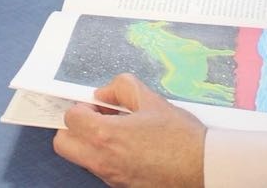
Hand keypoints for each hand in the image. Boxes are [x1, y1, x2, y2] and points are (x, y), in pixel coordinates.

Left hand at [53, 74, 205, 187]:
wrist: (203, 167)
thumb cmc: (180, 136)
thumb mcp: (150, 99)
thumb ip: (121, 87)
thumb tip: (104, 93)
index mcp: (106, 136)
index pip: (70, 119)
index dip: (82, 106)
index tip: (97, 105)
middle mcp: (102, 161)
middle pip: (63, 144)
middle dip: (73, 127)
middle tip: (96, 118)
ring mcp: (111, 177)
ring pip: (80, 158)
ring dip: (89, 142)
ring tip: (117, 131)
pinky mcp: (121, 186)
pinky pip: (100, 169)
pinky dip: (104, 156)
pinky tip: (129, 146)